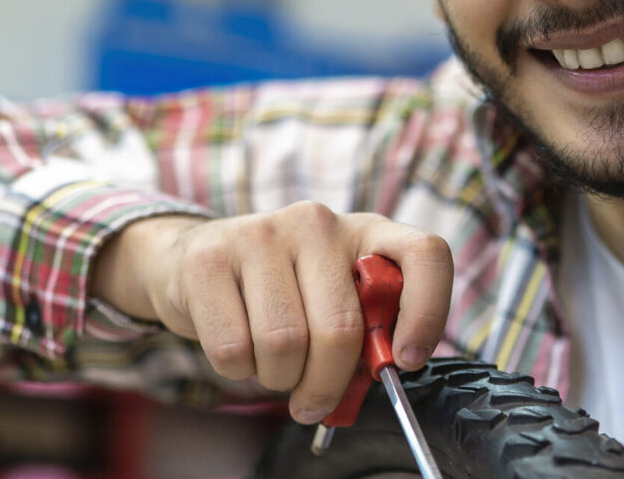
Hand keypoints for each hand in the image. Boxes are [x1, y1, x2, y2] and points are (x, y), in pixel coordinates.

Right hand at [90, 202, 452, 423]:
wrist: (196, 261)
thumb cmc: (283, 293)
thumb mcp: (334, 299)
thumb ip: (366, 330)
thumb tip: (384, 372)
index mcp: (365, 231)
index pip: (425, 253)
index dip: (427, 312)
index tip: (405, 361)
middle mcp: (317, 222)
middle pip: (341, 328)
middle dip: (326, 383)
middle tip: (313, 401)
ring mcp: (261, 233)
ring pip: (284, 343)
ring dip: (279, 378)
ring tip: (273, 366)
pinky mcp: (210, 259)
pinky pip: (233, 348)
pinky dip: (238, 371)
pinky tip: (239, 351)